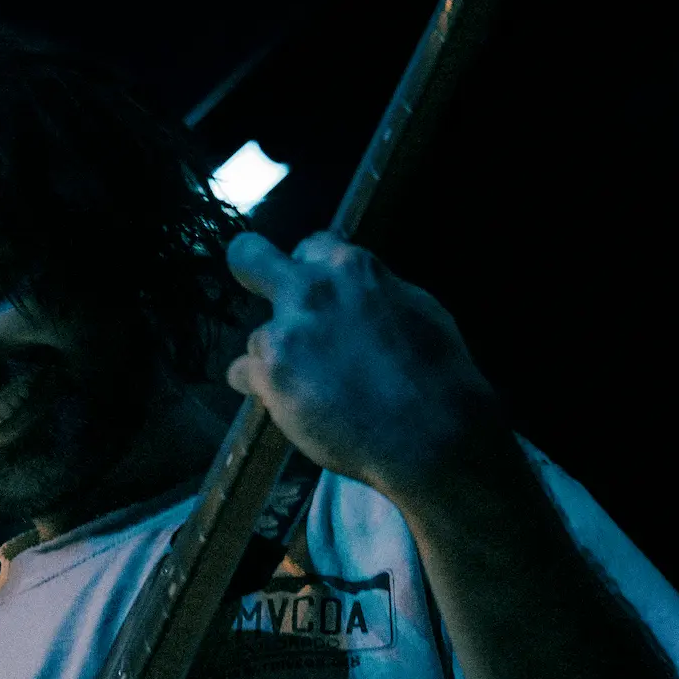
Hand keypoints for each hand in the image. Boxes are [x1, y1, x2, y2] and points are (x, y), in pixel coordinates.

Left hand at [225, 231, 499, 500]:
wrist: (429, 433)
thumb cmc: (436, 373)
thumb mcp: (414, 307)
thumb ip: (371, 292)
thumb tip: (355, 290)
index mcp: (351, 267)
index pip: (311, 246)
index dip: (312, 270)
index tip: (316, 288)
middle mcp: (310, 290)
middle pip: (249, 257)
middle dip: (249, 267)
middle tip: (255, 284)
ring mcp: (285, 333)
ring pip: (258, 338)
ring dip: (276, 358)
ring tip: (310, 388)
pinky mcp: (269, 375)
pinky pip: (241, 374)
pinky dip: (260, 389)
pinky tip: (289, 404)